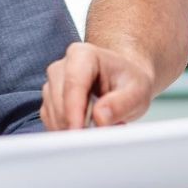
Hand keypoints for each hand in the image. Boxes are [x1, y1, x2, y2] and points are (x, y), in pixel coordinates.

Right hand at [40, 41, 156, 128]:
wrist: (122, 79)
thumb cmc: (128, 81)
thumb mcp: (138, 90)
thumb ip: (120, 104)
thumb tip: (99, 118)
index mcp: (83, 54)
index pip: (73, 83)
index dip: (74, 110)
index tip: (79, 132)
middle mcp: (62, 66)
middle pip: (60, 101)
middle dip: (77, 123)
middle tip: (104, 133)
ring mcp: (52, 83)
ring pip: (53, 114)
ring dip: (75, 128)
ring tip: (102, 123)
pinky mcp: (49, 101)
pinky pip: (51, 122)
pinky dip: (68, 130)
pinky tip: (88, 126)